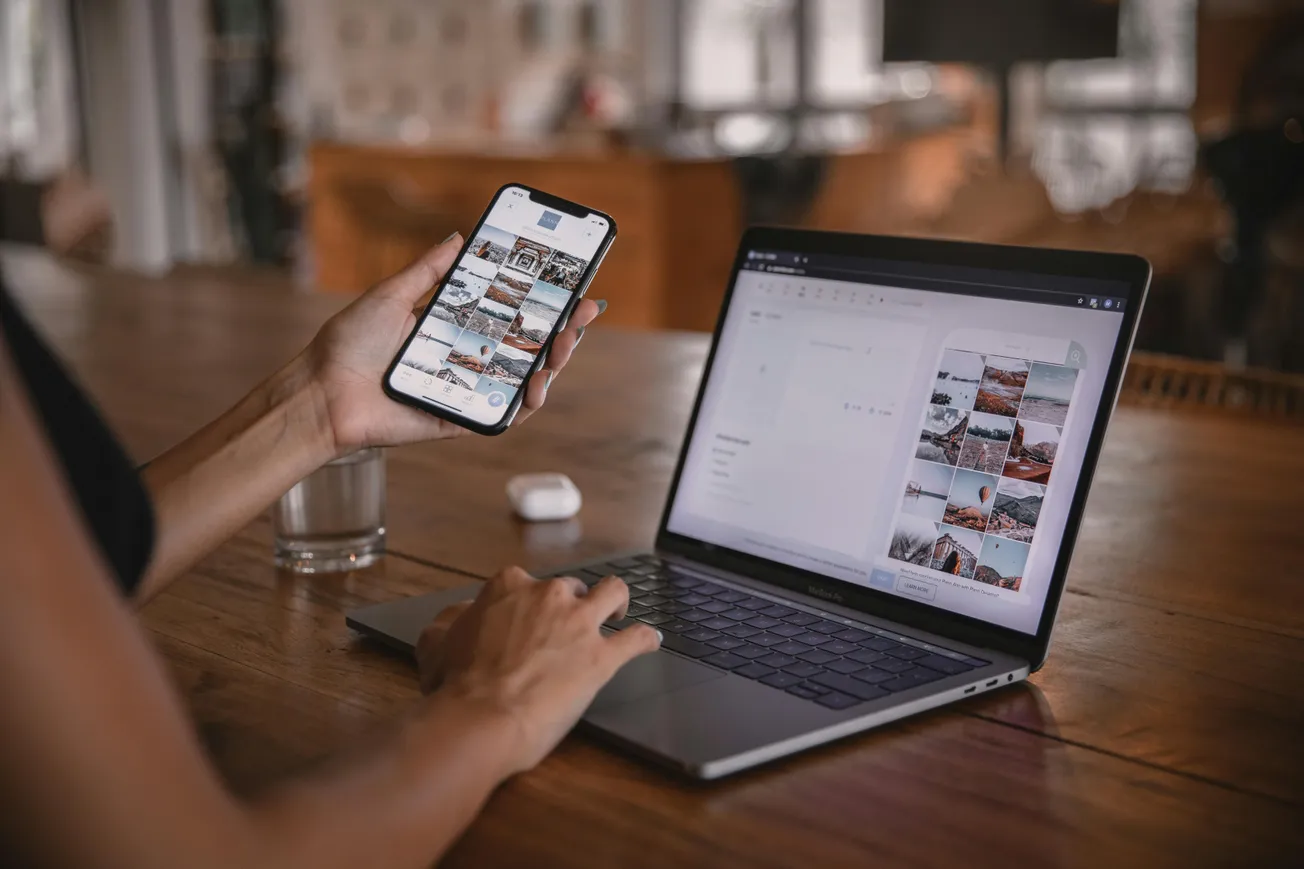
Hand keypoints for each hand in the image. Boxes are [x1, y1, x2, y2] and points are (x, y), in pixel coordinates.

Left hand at [303, 234, 603, 453]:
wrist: (322, 392)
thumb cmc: (348, 344)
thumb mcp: (391, 295)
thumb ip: (428, 271)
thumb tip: (459, 238)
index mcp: (454, 329)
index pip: (510, 314)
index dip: (543, 303)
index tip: (572, 286)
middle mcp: (465, 359)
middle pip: (526, 346)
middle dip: (562, 330)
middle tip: (582, 313)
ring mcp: (466, 391)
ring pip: (523, 380)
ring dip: (552, 364)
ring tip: (565, 345)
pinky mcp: (459, 419)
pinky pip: (502, 416)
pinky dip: (525, 404)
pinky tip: (538, 386)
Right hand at [416, 568, 660, 775]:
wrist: (479, 718)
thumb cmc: (455, 686)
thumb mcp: (436, 643)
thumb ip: (451, 622)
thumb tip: (458, 617)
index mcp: (509, 587)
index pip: (525, 583)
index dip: (528, 603)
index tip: (528, 618)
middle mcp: (548, 596)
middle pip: (570, 588)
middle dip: (571, 604)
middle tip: (567, 626)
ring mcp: (579, 624)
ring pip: (613, 594)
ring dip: (618, 602)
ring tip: (618, 613)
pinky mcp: (602, 657)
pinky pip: (636, 639)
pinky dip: (646, 639)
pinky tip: (651, 641)